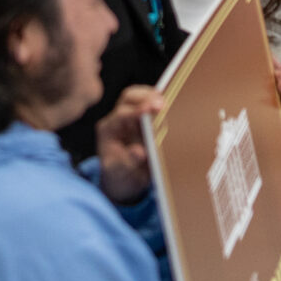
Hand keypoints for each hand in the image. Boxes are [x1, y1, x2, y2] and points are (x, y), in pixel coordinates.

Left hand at [92, 85, 162, 203]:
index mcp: (109, 130)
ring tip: (168, 103)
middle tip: (162, 104)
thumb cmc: (119, 178)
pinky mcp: (145, 121)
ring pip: (140, 97)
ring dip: (154, 97)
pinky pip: (151, 106)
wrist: (124, 183)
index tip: (149, 110)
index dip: (136, 111)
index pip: (122, 114)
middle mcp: (119, 120)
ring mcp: (132, 119)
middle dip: (146, 97)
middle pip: (129, 97)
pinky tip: (171, 107)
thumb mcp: (120, 175)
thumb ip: (127, 163)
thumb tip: (139, 152)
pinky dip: (160, 104)